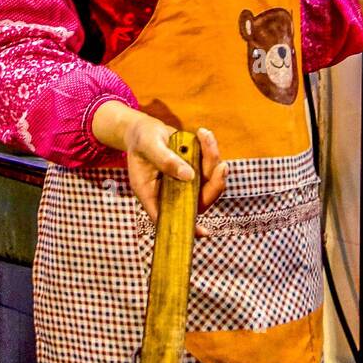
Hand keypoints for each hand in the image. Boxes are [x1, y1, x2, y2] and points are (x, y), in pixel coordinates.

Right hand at [91, 103, 227, 236]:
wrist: (145, 129)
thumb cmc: (141, 139)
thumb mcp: (149, 146)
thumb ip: (166, 160)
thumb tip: (189, 176)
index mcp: (152, 194)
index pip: (169, 217)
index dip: (186, 227)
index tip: (203, 232)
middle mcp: (172, 193)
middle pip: (198, 201)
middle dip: (213, 185)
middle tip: (220, 165)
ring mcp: (185, 182)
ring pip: (209, 182)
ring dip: (213, 160)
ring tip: (205, 136)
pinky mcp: (195, 170)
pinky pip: (210, 167)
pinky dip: (211, 151)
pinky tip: (203, 135)